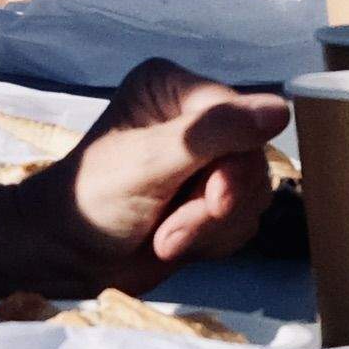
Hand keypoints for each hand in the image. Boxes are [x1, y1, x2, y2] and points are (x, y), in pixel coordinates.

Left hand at [0, 59, 289, 290]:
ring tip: (164, 238)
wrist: (66, 259)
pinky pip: (245, 220)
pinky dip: (214, 240)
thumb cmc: (93, 200)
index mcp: (175, 89)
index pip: (241, 116)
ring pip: (254, 194)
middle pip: (253, 159)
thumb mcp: (151, 161)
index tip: (214, 200)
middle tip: (171, 231)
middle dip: (215, 206)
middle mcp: (196, 119)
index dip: (235, 164)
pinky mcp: (210, 200)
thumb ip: (215, 134)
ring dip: (211, 228)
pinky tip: (175, 242)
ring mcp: (206, 162)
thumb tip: (282, 110)